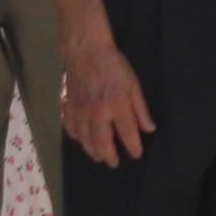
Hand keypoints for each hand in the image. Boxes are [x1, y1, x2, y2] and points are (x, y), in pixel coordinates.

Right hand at [61, 35, 153, 166]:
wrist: (85, 51)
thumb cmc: (114, 66)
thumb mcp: (134, 85)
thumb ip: (140, 109)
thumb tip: (148, 129)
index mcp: (117, 106)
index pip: (127, 134)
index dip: (132, 147)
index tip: (136, 155)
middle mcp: (97, 112)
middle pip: (102, 142)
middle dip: (109, 155)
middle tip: (114, 163)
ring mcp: (79, 110)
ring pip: (84, 138)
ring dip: (91, 150)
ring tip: (98, 157)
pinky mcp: (67, 105)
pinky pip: (70, 127)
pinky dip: (75, 137)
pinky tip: (81, 140)